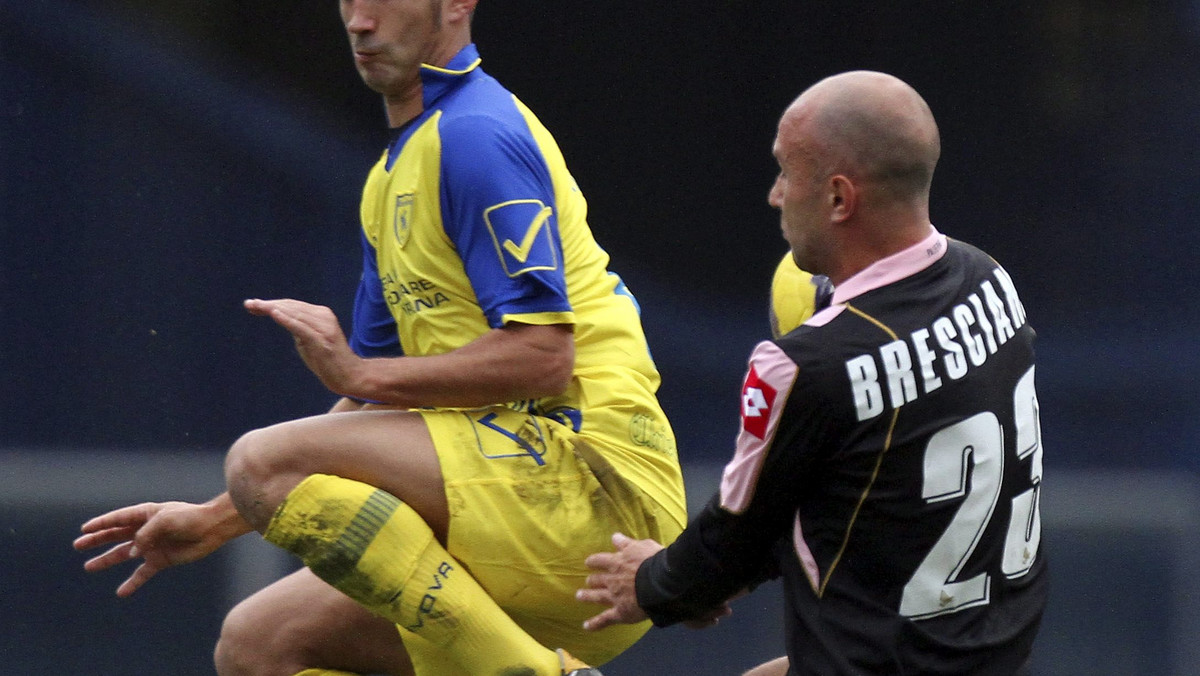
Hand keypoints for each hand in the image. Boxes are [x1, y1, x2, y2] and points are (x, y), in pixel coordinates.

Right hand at [73, 501, 233, 596]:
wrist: (212, 529)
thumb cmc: (189, 518)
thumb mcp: (164, 520)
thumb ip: (145, 534)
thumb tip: (132, 553)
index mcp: (146, 514)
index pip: (118, 519)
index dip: (101, 523)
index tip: (84, 529)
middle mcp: (146, 530)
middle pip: (116, 536)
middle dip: (97, 540)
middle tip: (78, 545)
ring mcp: (152, 545)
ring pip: (124, 554)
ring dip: (107, 560)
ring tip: (89, 567)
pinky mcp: (161, 560)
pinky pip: (143, 573)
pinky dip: (133, 583)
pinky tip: (121, 593)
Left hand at [245, 298, 362, 395]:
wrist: (349, 376)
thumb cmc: (328, 360)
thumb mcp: (310, 340)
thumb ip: (298, 328)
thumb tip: (280, 317)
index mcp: (322, 314)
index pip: (293, 305)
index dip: (273, 303)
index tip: (253, 305)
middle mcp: (324, 317)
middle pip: (291, 307)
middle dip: (268, 304)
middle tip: (249, 304)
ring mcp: (323, 328)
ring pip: (294, 314)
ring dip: (273, 309)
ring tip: (255, 306)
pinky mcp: (321, 340)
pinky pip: (300, 327)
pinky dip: (286, 319)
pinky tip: (274, 313)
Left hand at [577, 532, 662, 630]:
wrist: (662, 583)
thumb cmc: (655, 561)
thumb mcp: (642, 545)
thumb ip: (626, 542)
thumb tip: (614, 536)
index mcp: (617, 562)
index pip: (600, 560)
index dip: (594, 561)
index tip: (589, 562)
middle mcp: (612, 579)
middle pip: (597, 579)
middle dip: (592, 580)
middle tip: (588, 581)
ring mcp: (614, 596)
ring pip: (596, 597)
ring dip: (587, 596)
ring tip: (579, 596)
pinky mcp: (620, 612)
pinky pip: (605, 619)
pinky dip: (595, 623)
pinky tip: (586, 626)